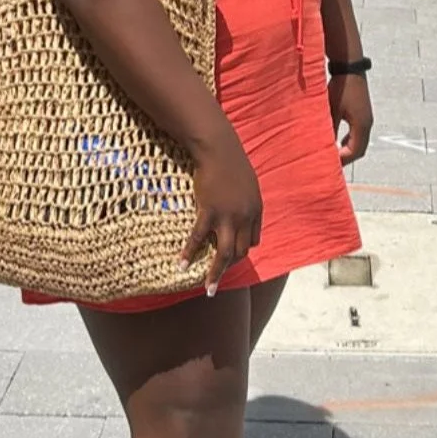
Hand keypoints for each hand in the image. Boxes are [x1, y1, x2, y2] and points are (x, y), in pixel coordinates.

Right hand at [183, 131, 262, 291]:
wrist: (219, 149)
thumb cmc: (231, 162)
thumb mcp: (247, 183)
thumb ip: (245, 199)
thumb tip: (239, 209)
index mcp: (256, 210)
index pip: (253, 240)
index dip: (243, 251)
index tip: (232, 257)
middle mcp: (245, 216)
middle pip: (240, 251)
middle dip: (229, 266)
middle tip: (217, 276)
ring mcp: (228, 216)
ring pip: (224, 253)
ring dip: (215, 273)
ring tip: (208, 288)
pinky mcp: (209, 211)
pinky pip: (199, 238)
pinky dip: (189, 252)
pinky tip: (181, 264)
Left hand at [329, 72, 372, 165]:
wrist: (349, 66)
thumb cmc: (340, 87)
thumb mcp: (331, 109)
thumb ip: (328, 129)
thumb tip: (323, 146)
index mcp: (362, 125)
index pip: (355, 151)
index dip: (343, 160)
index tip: (329, 164)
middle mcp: (367, 123)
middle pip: (359, 149)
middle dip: (346, 158)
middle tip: (331, 164)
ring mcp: (366, 118)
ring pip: (359, 141)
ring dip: (347, 149)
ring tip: (333, 154)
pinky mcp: (362, 112)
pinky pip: (358, 133)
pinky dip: (348, 140)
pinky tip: (337, 140)